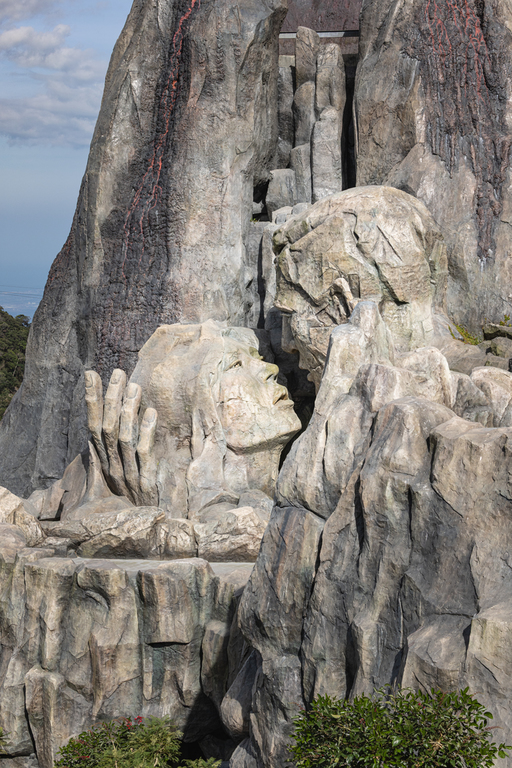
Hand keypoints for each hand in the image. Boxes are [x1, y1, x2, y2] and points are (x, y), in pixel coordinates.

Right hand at [84, 369, 158, 505]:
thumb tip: (106, 421)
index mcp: (103, 461)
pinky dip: (146, 432)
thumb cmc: (134, 497)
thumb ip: (112, 449)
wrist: (148, 529)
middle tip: (119, 373)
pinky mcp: (145, 483)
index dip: (91, 400)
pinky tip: (152, 413)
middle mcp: (111, 466)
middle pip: (107, 427)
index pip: (92, 425)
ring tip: (136, 387)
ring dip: (129, 410)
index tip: (90, 374)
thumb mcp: (120, 471)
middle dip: (111, 398)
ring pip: (123, 437)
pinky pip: (144, 454)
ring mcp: (127, 475)